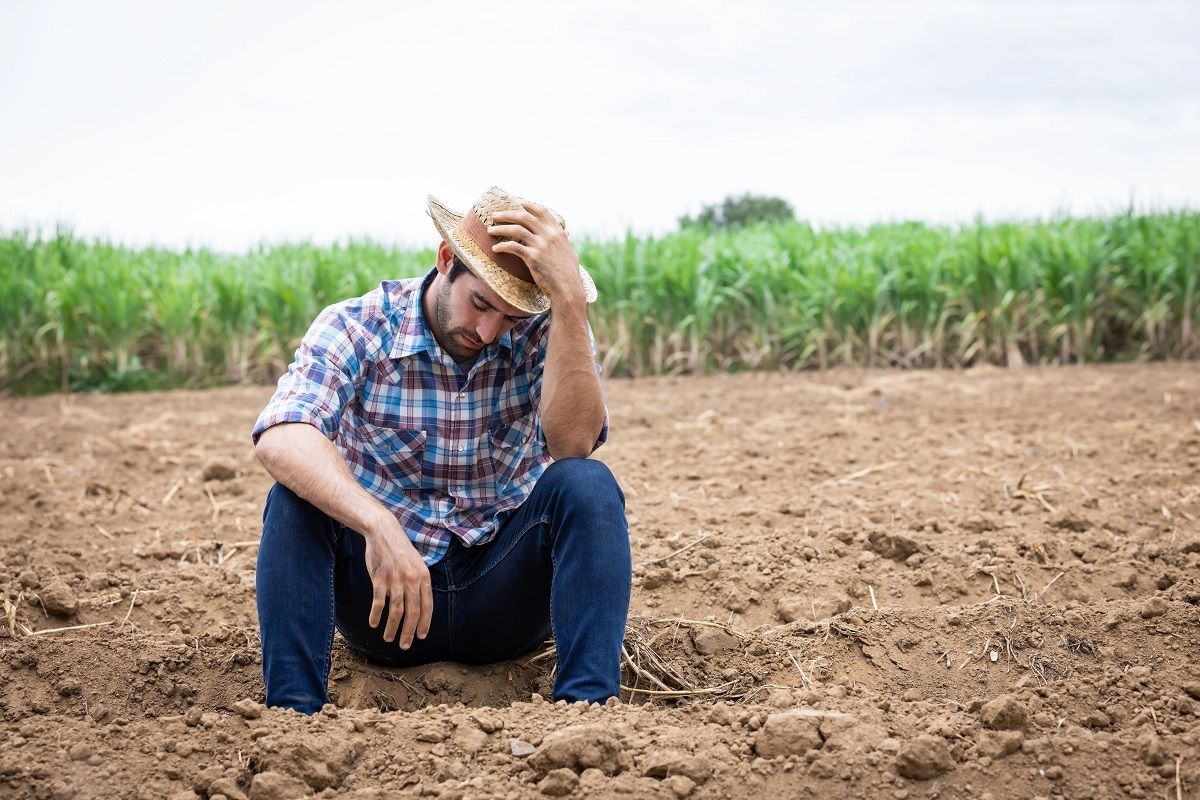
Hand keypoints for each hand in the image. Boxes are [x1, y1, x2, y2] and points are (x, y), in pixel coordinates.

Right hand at [362, 520, 432, 647]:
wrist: (384, 531)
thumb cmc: (400, 549)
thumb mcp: (417, 563)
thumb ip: (420, 583)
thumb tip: (420, 605)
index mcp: (424, 577)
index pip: (427, 606)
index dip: (424, 623)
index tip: (421, 636)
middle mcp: (412, 580)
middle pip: (412, 612)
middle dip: (409, 632)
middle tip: (404, 646)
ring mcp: (396, 580)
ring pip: (396, 611)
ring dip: (392, 628)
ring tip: (389, 639)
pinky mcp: (380, 578)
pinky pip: (379, 602)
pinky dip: (376, 615)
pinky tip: (373, 623)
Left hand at [488, 202, 585, 307]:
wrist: (568, 288)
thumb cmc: (569, 273)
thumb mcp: (569, 251)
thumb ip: (564, 240)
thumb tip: (566, 232)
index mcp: (558, 232)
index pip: (542, 212)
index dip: (530, 206)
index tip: (519, 202)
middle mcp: (549, 235)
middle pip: (524, 217)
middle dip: (507, 214)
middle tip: (495, 215)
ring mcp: (541, 246)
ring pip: (516, 230)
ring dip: (500, 228)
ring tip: (490, 230)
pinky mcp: (533, 258)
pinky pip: (513, 247)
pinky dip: (502, 247)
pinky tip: (496, 249)